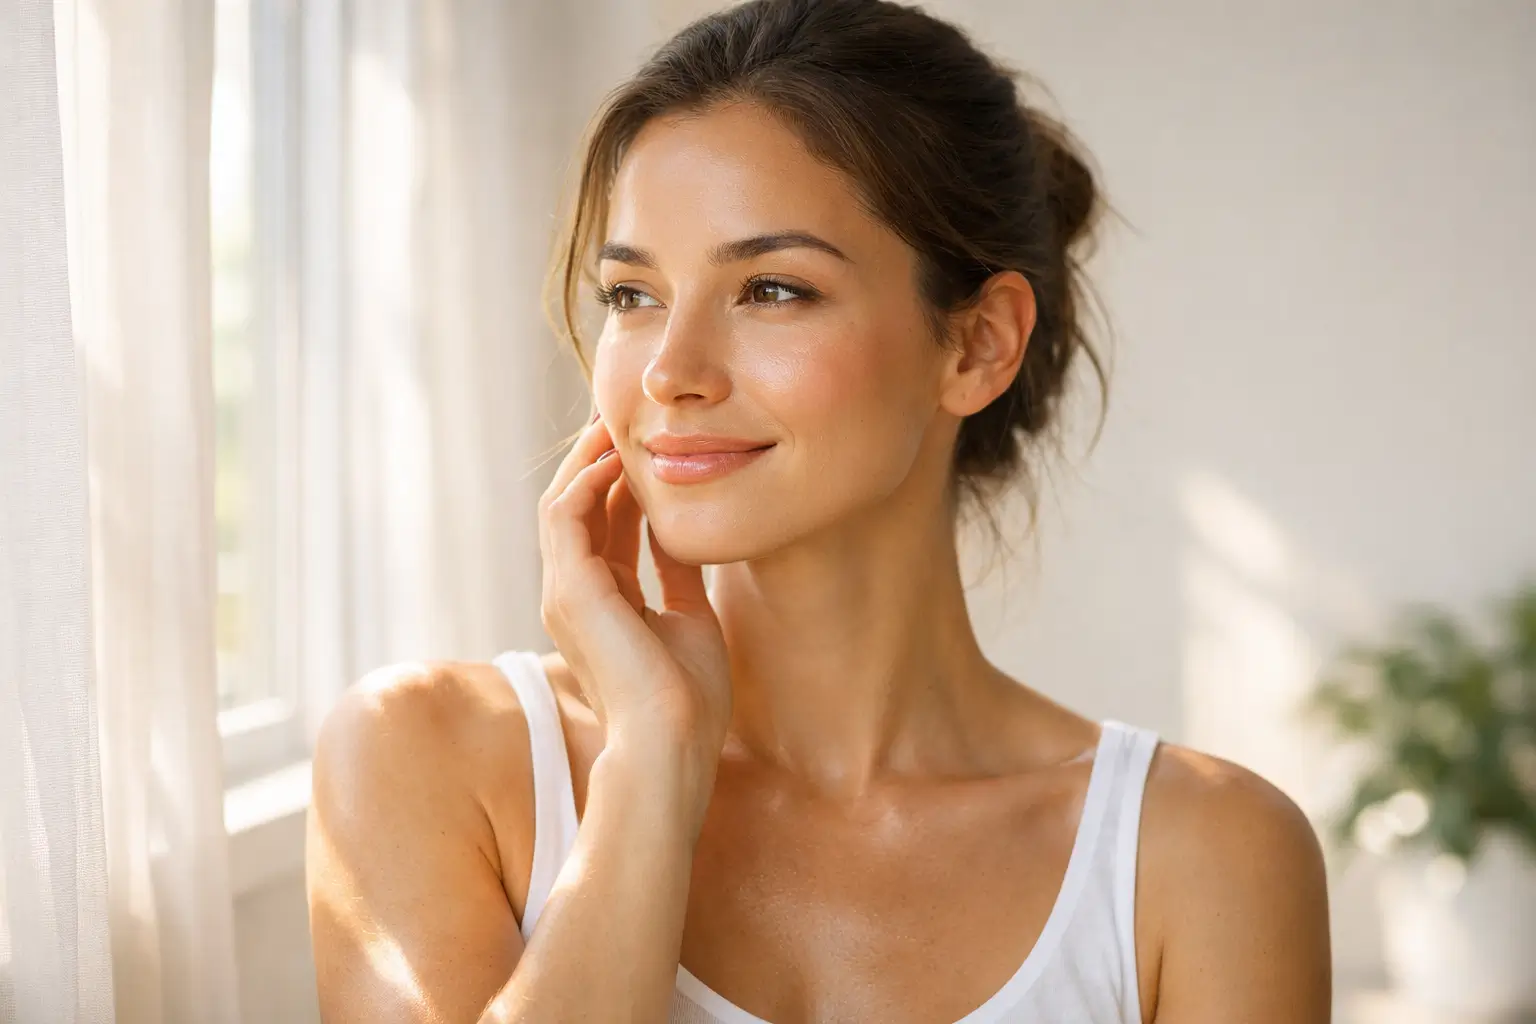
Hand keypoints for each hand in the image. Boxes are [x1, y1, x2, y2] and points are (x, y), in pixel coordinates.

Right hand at [538, 413, 732, 770]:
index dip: (623, 481)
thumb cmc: (687, 700)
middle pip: (579, 506)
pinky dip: (589, 477)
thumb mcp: (690, 619)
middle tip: (628, 414)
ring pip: (564, 502)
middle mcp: (574, 594)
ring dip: (589, 457)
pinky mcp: (568, 588)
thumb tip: (685, 534)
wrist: (673, 744)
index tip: (651, 443)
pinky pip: (566, 513)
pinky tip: (619, 454)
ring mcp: (564, 591)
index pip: (604, 524)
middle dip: (601, 457)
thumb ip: (679, 575)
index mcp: (603, 603)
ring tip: (618, 419)